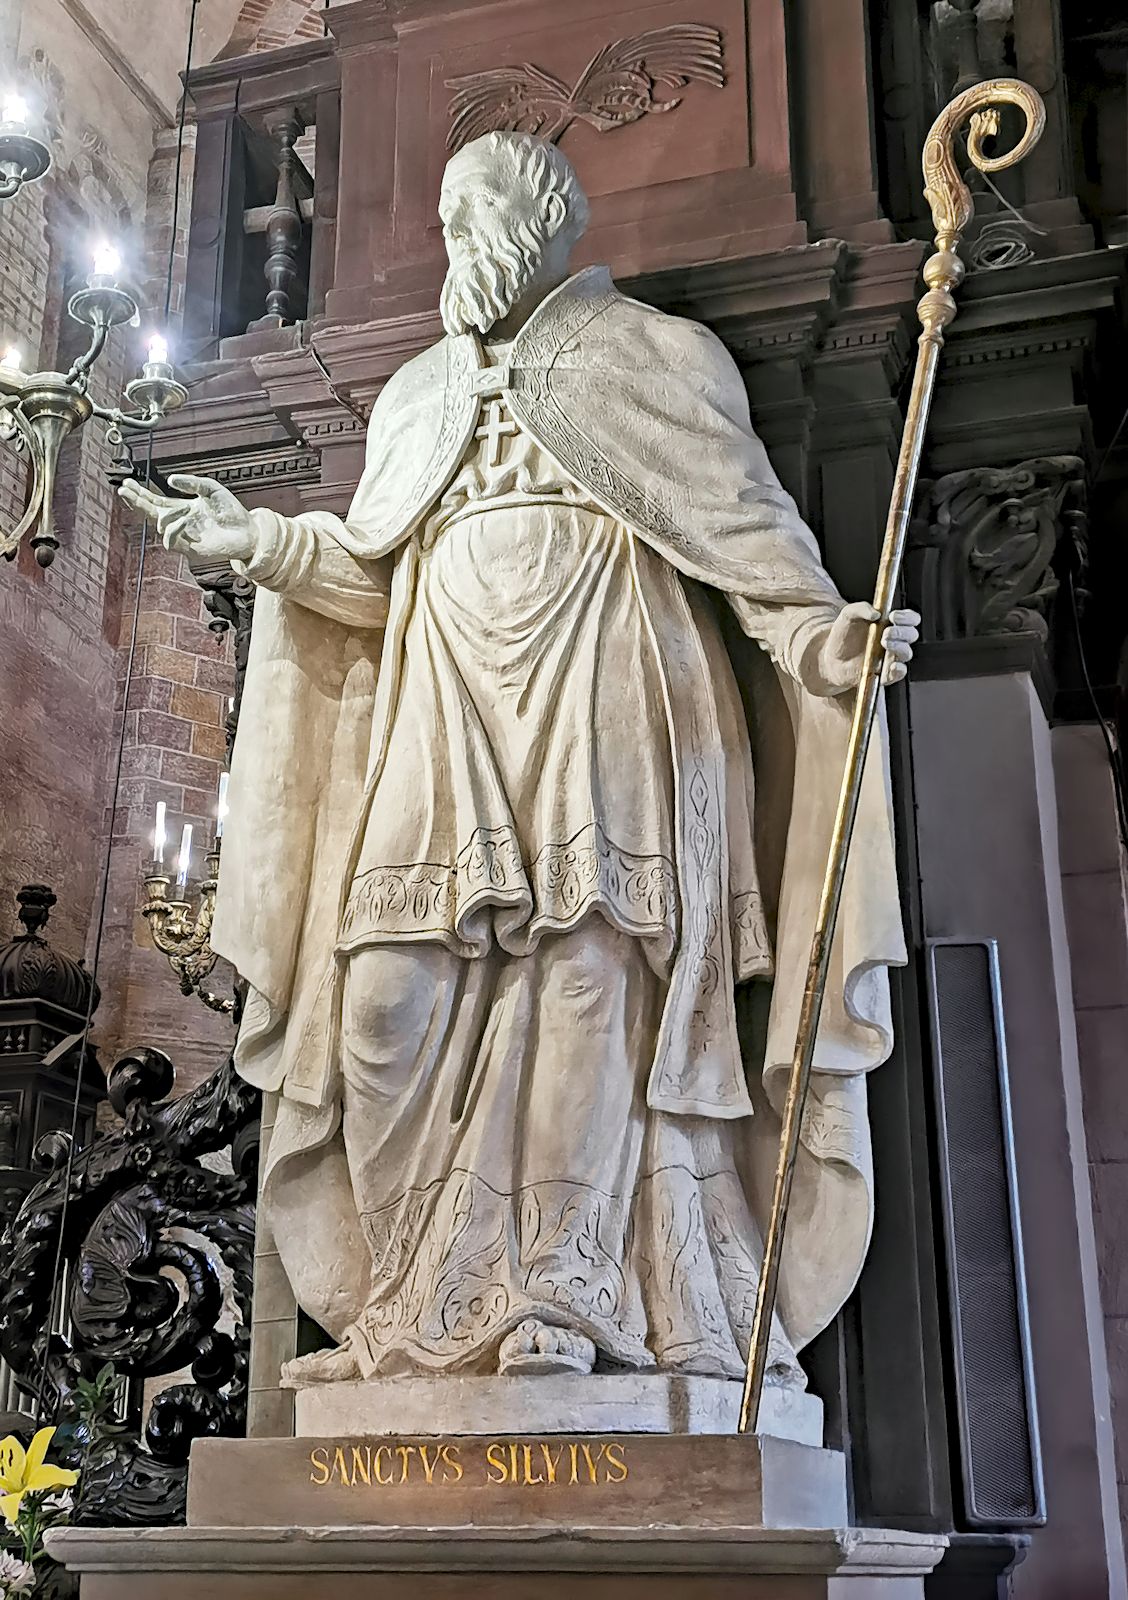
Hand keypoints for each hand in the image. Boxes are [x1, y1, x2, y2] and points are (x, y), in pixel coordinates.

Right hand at [117, 473, 255, 562]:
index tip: (126, 484)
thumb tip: (169, 480)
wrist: (248, 532)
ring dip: (168, 514)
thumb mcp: (211, 489)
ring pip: (160, 526)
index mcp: (182, 508)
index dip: (140, 493)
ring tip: (186, 507)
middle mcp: (179, 522)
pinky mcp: (189, 550)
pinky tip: (184, 519)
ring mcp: (183, 537)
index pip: (155, 501)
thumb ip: (191, 483)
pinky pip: (171, 540)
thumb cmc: (231, 511)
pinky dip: (174, 528)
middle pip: (150, 512)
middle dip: (136, 502)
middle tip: (124, 491)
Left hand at [815, 601, 920, 692]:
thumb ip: (861, 608)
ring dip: (899, 647)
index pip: (911, 619)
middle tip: (886, 632)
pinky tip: (891, 665)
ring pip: (906, 653)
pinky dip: (898, 670)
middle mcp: (895, 640)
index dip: (907, 617)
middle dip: (901, 632)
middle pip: (911, 635)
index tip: (894, 616)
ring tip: (883, 642)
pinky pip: (898, 673)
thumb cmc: (843, 635)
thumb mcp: (848, 615)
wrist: (831, 658)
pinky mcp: (885, 674)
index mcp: (891, 624)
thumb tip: (876, 613)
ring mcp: (891, 657)